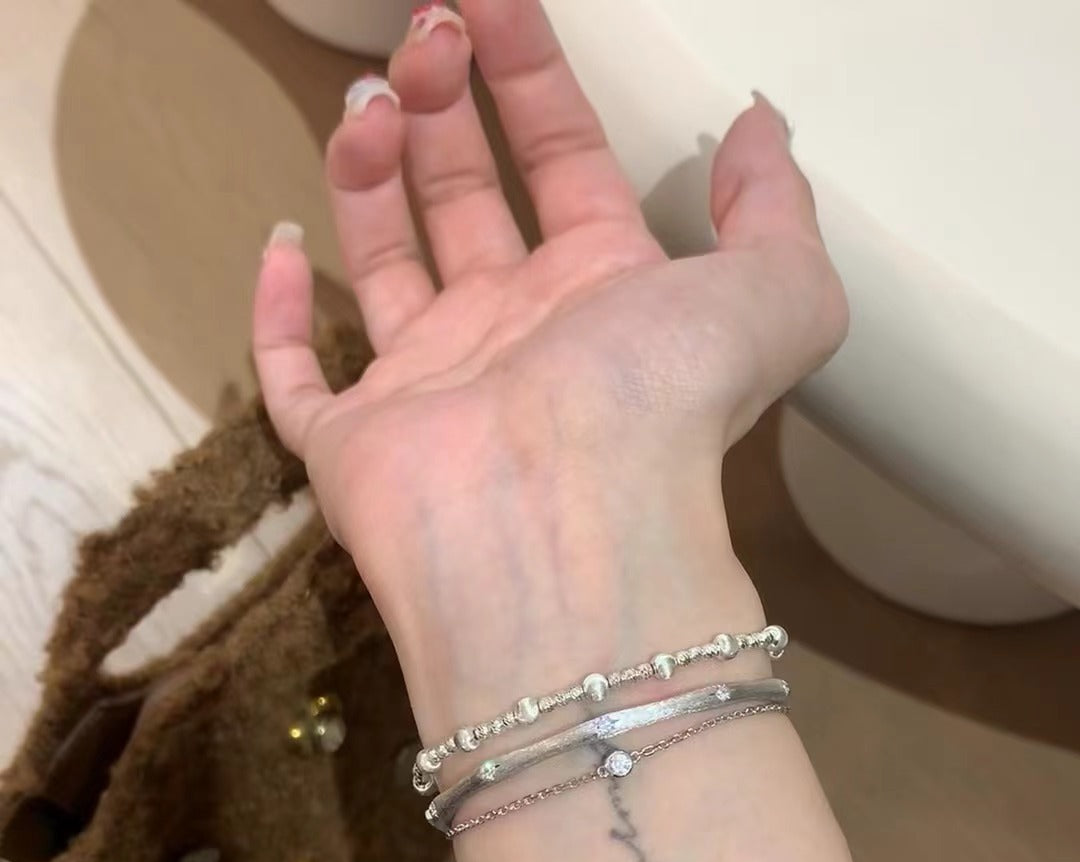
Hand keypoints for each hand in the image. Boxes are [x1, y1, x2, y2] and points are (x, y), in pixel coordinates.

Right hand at [252, 0, 846, 732]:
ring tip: (372, 105)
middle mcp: (517, 335)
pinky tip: (284, 239)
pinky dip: (280, 312)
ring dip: (371, 172)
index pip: (563, 162)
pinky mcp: (352, 442)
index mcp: (603, 297)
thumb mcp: (772, 295)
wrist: (559, 530)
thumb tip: (760, 133)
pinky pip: (298, 376)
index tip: (491, 0)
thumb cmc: (658, 403)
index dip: (533, 77)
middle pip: (465, 199)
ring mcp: (429, 389)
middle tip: (426, 37)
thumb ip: (776, 209)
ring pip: (383, 263)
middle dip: (446, 106)